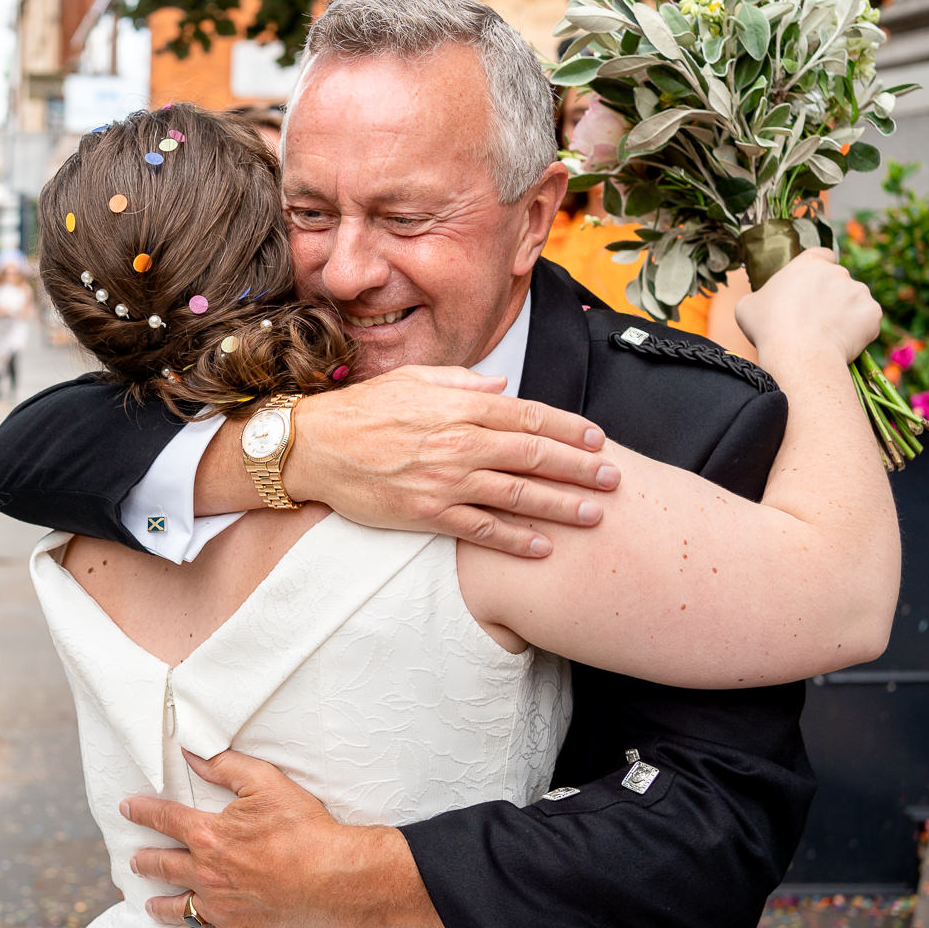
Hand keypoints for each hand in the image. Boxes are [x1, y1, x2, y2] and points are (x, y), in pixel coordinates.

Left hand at [127, 750, 381, 927]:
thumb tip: (190, 754)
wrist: (333, 876)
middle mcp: (206, 873)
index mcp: (209, 835)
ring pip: (177, 908)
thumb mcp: (265, 782)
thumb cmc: (302, 827)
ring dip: (159, 906)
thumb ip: (225, 766)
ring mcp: (220, 907)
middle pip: (163, 867)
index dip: (143, 812)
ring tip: (149, 905)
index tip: (127, 808)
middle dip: (145, 862)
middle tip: (134, 862)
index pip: (165, 819)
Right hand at [287, 367, 620, 556]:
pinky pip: (482, 530)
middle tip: (613, 480)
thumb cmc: (364, 410)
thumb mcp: (414, 380)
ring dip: (562, 506)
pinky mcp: (428, 513)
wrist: (315, 446)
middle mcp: (460, 442)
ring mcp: (445, 480)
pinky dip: (515, 540)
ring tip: (595, 515)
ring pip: (518, 494)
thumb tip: (502, 386)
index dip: (570, 429)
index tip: (598, 440)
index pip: (530, 416)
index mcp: (460, 406)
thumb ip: (463, 382)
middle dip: (581, 469)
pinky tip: (543, 547)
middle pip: (536, 456)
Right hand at [735, 249, 880, 365]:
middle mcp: (838, 272)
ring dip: (844, 314)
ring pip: (853, 301)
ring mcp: (859, 292)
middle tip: (813, 321)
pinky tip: (840, 343)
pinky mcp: (872, 313)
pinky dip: (857, 331)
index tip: (810, 288)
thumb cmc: (769, 327)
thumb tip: (764, 304)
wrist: (799, 354)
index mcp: (809, 263)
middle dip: (830, 298)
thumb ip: (761, 297)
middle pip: (838, 281)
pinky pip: (866, 321)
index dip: (818, 271)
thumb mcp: (748, 306)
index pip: (822, 256)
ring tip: (825, 336)